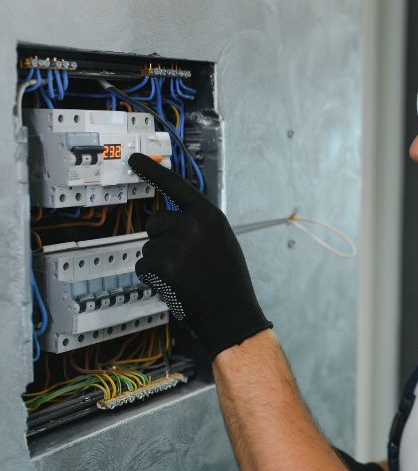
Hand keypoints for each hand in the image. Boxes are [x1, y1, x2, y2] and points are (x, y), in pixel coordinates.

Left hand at [128, 153, 271, 359]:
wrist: (230, 311)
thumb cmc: (227, 279)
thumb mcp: (221, 239)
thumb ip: (198, 224)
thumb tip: (168, 220)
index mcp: (209, 215)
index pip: (176, 186)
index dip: (153, 171)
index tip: (134, 158)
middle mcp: (191, 224)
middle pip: (154, 222)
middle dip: (162, 239)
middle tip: (185, 261)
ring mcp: (175, 244)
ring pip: (148, 247)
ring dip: (160, 262)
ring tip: (185, 276)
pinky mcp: (161, 266)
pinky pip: (143, 266)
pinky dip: (154, 278)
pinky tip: (175, 285)